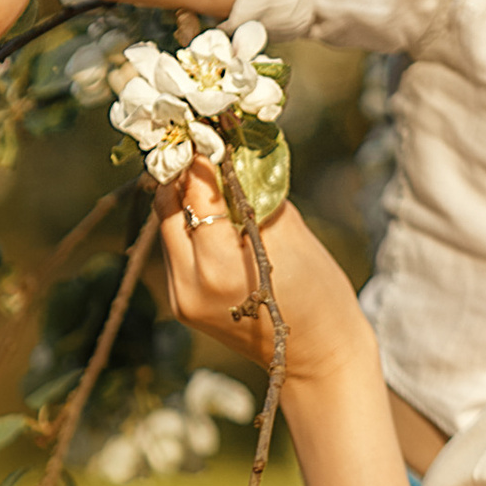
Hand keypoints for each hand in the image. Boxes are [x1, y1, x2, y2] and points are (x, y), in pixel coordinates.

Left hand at [154, 160, 373, 379]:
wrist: (319, 356)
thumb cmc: (319, 291)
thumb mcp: (290, 232)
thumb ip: (254, 191)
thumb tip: (230, 149)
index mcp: (219, 265)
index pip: (193, 191)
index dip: (198, 156)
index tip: (206, 128)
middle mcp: (189, 283)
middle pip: (166, 207)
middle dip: (182, 172)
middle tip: (200, 144)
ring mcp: (180, 298)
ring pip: (165, 227)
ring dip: (182, 197)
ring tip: (206, 174)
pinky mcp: (181, 304)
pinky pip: (176, 250)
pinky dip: (188, 225)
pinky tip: (211, 213)